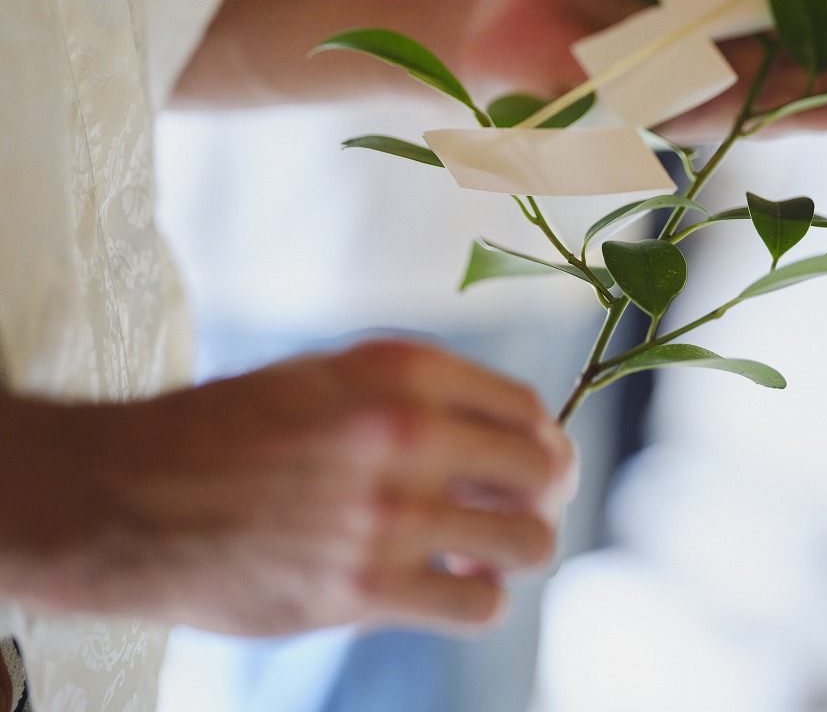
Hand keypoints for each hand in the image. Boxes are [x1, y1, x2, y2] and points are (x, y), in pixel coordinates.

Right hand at [0, 340, 574, 635]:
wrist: (126, 497)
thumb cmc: (230, 430)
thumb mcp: (327, 376)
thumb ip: (418, 394)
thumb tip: (510, 432)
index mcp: (400, 372)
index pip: (527, 408)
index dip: (545, 439)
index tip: (537, 461)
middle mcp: (403, 435)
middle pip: (543, 471)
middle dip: (549, 492)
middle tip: (528, 506)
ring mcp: (384, 517)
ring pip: (527, 542)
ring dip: (520, 549)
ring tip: (488, 550)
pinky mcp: (359, 591)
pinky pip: (476, 605)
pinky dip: (478, 598)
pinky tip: (452, 585)